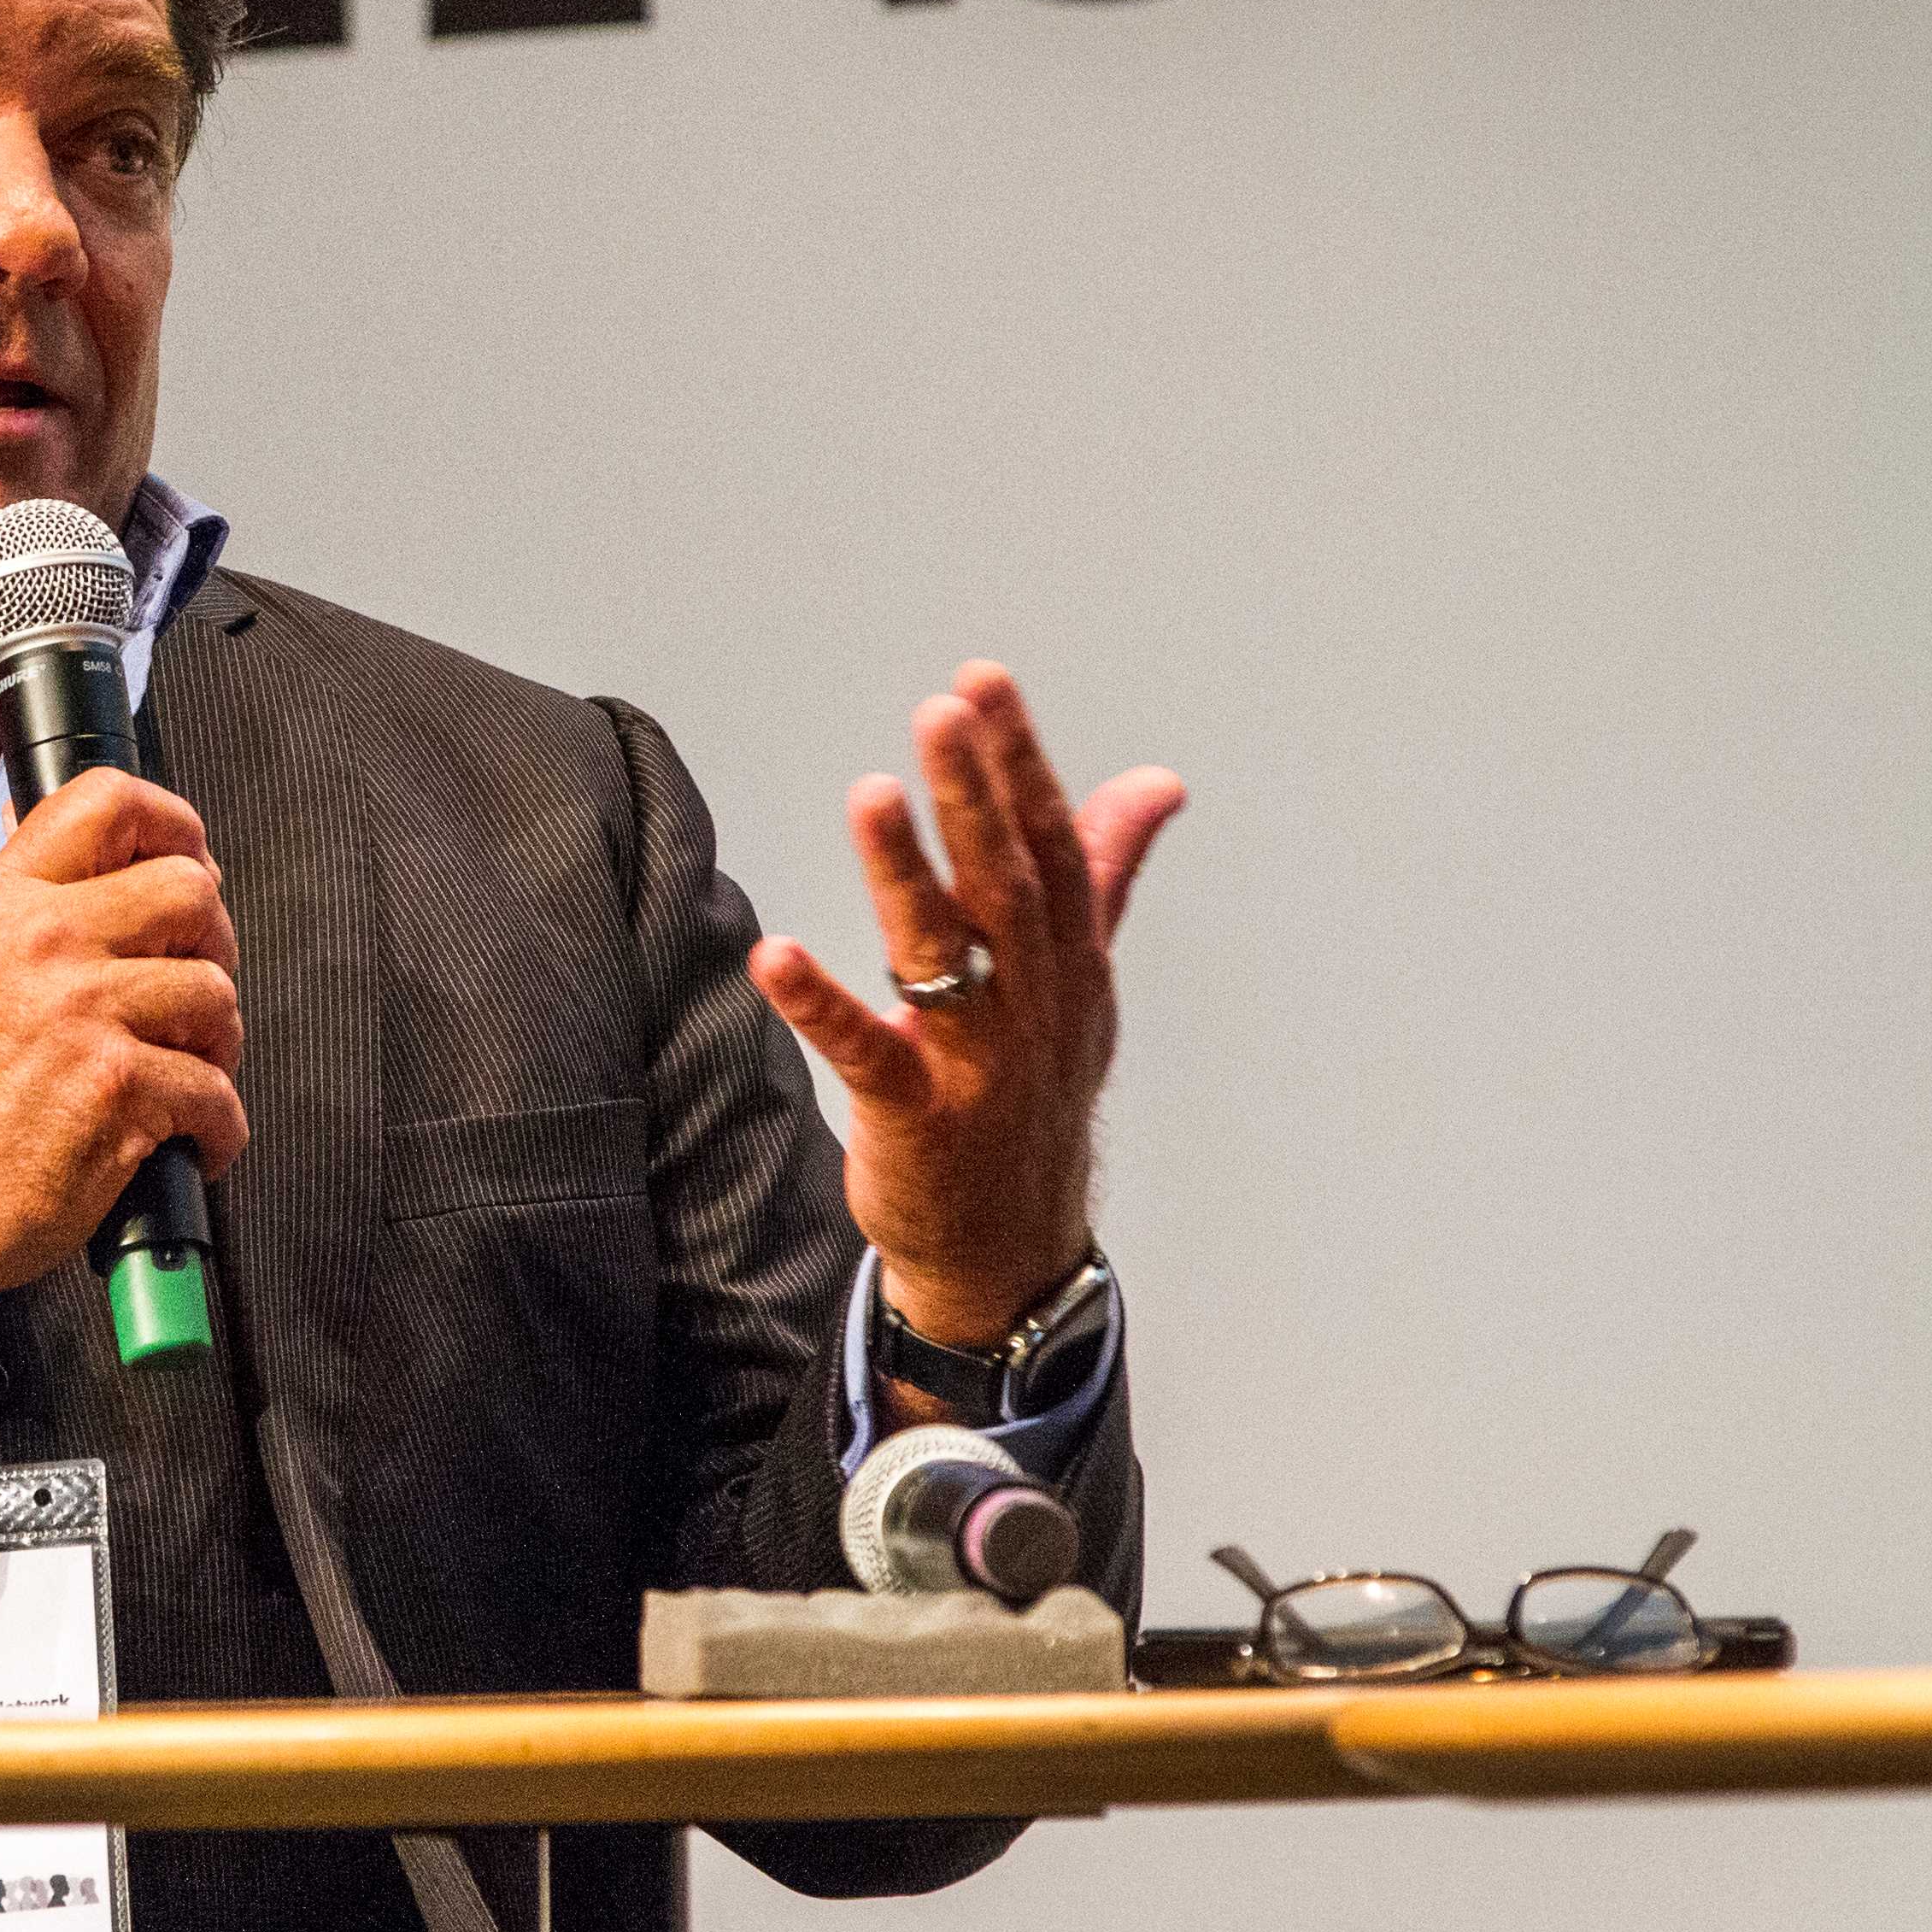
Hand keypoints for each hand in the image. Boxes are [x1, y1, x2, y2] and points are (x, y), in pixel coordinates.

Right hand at [0, 769, 248, 1349]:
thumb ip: (15, 913)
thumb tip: (82, 862)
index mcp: (1, 904)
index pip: (105, 800)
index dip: (173, 823)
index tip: (193, 860)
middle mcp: (44, 942)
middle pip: (190, 889)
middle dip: (214, 943)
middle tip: (193, 989)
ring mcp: (83, 1011)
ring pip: (216, 993)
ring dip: (218, 1044)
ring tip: (185, 1075)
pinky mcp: (118, 1087)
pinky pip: (217, 1092)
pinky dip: (219, 1128)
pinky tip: (190, 1143)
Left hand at [746, 664, 1182, 1347]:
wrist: (1015, 1247)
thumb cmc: (1036, 1095)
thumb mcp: (1080, 983)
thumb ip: (1102, 874)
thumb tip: (1157, 782)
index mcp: (1069, 962)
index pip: (1049, 843)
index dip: (1019, 762)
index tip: (981, 683)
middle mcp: (1032, 1003)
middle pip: (1005, 884)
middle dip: (975, 793)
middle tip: (942, 711)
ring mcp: (977, 1064)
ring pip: (943, 955)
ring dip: (907, 872)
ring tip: (872, 793)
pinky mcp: (916, 1119)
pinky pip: (867, 1055)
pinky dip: (821, 1007)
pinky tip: (774, 956)